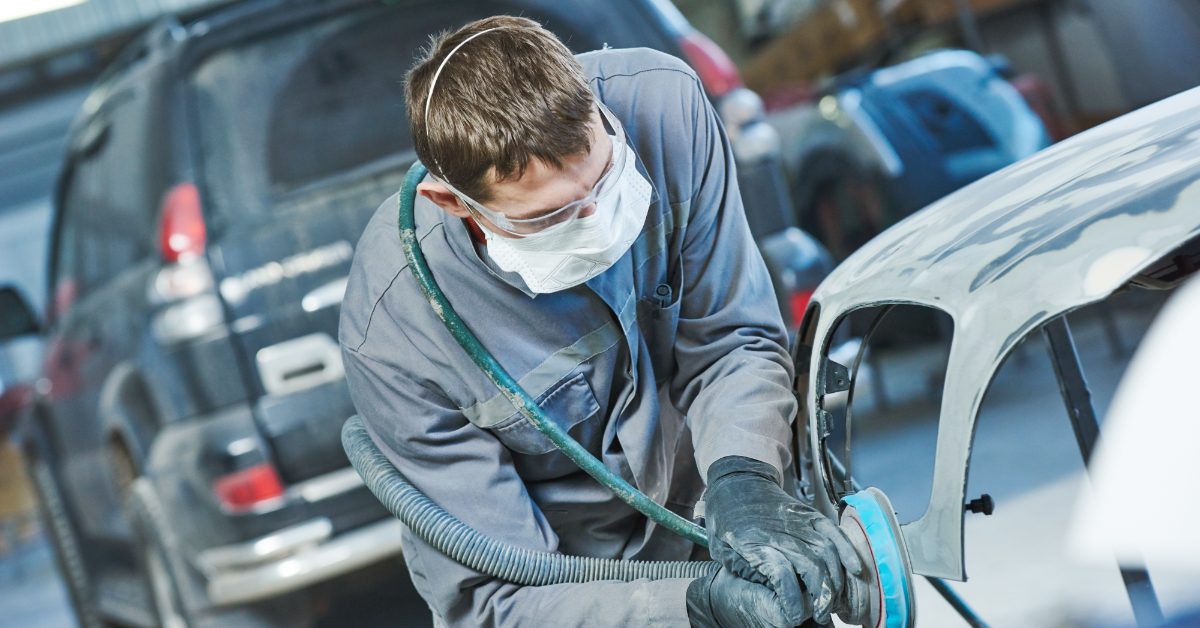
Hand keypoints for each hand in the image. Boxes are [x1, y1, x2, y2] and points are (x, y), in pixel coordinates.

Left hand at [703, 456, 863, 624]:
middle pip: (810, 565)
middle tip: (822, 614)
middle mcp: (779, 530)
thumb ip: (743, 570)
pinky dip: (847, 550)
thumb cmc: (725, 518)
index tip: (795, 617)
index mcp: (752, 541)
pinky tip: (855, 569)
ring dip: (835, 579)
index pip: (779, 573)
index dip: (791, 598)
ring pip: (826, 551)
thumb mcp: (721, 549)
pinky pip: (834, 532)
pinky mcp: (809, 513)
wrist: (736, 480)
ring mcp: (797, 520)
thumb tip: (769, 593)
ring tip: (834, 601)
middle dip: (821, 595)